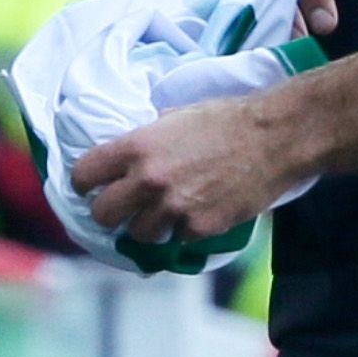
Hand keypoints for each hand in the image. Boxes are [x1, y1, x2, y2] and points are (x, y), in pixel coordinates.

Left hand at [72, 91, 309, 248]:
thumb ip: (145, 139)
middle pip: (103, 213)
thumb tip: (125, 156)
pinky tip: (196, 213)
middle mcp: (148, 180)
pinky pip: (177, 239)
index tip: (89, 187)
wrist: (274, 138)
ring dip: (147, 226)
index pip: (83, 175)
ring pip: (138, 234)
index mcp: (136, 147)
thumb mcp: (174, 117)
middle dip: (110, 212)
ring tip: (164, 213)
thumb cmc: (226, 119)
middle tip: (123, 208)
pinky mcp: (199, 228)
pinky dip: (184, 231)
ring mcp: (174, 208)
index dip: (83, 183)